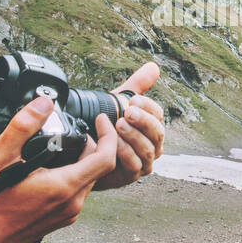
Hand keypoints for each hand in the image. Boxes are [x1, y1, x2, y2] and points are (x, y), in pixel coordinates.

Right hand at [0, 95, 118, 242]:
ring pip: (89, 181)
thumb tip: (43, 103)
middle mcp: (72, 203)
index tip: (101, 121)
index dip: (109, 134)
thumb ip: (23, 126)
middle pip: (99, 168)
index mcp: (64, 186)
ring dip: (85, 161)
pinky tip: (54, 168)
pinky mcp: (60, 219)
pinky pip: (77, 193)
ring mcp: (67, 214)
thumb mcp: (0, 156)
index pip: (106, 158)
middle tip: (79, 130)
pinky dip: (74, 175)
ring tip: (68, 145)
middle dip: (95, 145)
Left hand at [93, 61, 164, 190]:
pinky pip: (134, 165)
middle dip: (143, 121)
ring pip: (147, 149)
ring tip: (118, 125)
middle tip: (128, 112)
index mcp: (151, 125)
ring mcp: (144, 162)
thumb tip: (154, 67)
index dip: (148, 106)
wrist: (84, 154)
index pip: (158, 114)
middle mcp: (152, 144)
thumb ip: (136, 86)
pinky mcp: (132, 176)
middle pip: (157, 132)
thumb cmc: (104, 128)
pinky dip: (124, 153)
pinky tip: (112, 144)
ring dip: (133, 136)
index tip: (133, 99)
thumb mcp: (118, 103)